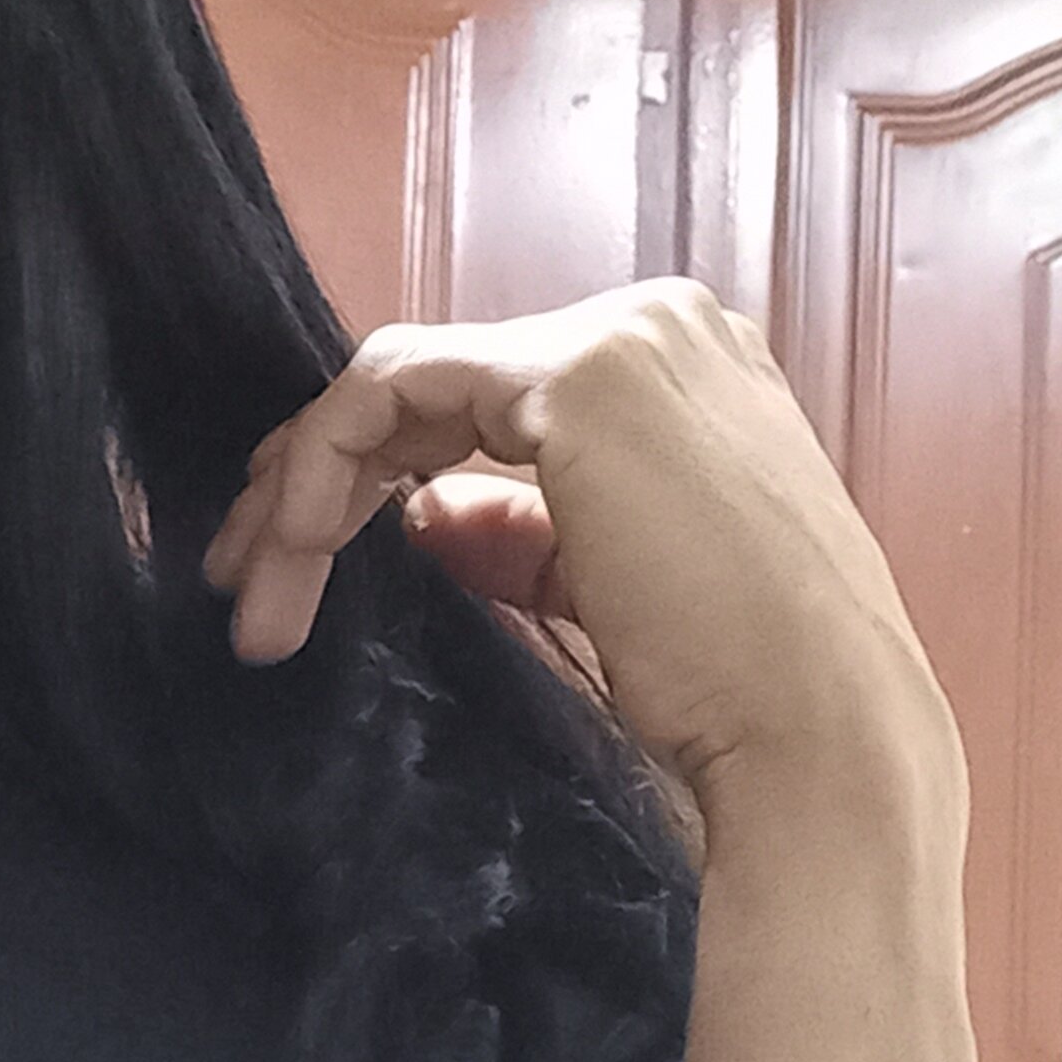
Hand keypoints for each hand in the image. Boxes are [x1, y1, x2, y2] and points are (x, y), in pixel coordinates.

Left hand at [196, 276, 961, 813]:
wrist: (818, 734)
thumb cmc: (735, 693)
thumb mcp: (605, 590)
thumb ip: (518, 536)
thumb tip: (422, 520)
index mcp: (683, 375)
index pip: (484, 400)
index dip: (374, 478)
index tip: (293, 571)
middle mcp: (661, 327)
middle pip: (431, 387)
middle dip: (317, 482)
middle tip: (243, 581)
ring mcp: (624, 339)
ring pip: (397, 385)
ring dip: (303, 488)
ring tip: (251, 593)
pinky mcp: (577, 376)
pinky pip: (392, 393)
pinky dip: (322, 467)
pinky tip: (292, 552)